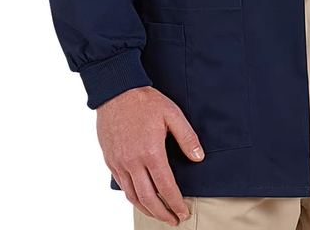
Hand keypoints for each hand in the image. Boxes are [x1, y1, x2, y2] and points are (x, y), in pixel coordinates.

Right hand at [96, 85, 204, 225]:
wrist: (116, 91)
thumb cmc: (145, 101)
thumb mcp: (172, 114)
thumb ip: (187, 137)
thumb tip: (199, 158)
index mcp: (151, 152)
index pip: (166, 188)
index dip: (176, 203)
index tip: (183, 212)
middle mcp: (133, 162)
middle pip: (148, 199)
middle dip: (163, 214)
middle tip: (174, 220)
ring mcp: (119, 163)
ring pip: (132, 196)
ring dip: (147, 210)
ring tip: (159, 214)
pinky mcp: (110, 160)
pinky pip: (121, 186)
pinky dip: (132, 197)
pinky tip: (141, 197)